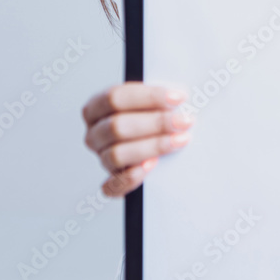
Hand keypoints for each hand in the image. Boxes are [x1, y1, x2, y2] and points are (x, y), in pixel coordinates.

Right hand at [81, 82, 194, 196]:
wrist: (151, 135)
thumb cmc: (150, 113)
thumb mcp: (151, 98)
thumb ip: (159, 95)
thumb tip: (180, 94)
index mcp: (96, 106)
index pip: (115, 98)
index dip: (149, 97)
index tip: (178, 97)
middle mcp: (95, 133)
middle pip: (117, 127)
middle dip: (155, 123)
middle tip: (184, 121)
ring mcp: (101, 157)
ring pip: (117, 155)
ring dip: (153, 147)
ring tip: (179, 140)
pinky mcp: (111, 180)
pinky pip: (113, 185)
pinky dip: (131, 177)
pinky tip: (152, 165)